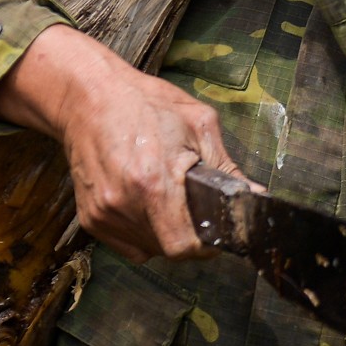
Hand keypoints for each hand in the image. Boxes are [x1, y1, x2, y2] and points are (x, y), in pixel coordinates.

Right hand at [0, 25, 239, 261]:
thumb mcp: (198, 124)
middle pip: (167, 249)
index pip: (183, 245)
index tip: (213, 232)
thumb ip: (227, 167)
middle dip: (187, 235)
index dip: (204, 244)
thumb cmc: (145, 104)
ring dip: (163, 233)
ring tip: (165, 197)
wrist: (88, 96)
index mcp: (153, 181)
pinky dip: (141, 231)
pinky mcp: (90, 217)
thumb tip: (256, 197)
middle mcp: (123, 203)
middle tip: (191, 207)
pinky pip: (126, 243)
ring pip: (147, 248)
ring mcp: (103, 213)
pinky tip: (143, 201)